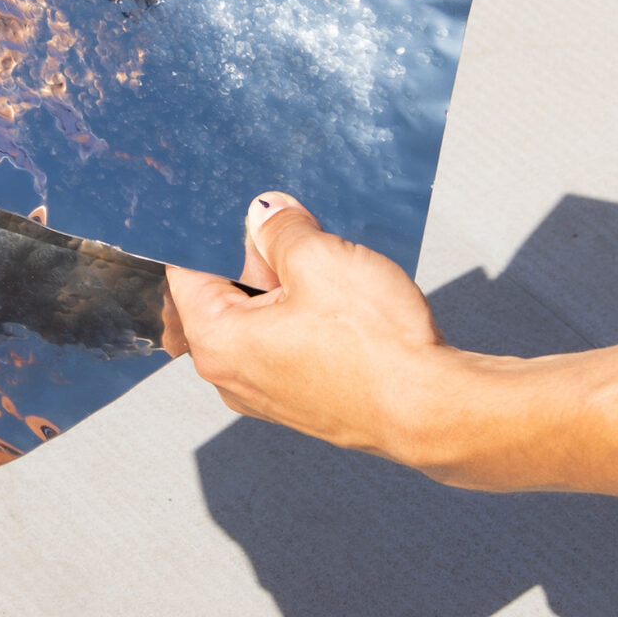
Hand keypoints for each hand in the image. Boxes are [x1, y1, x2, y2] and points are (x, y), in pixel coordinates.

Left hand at [162, 191, 450, 462]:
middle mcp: (232, 376)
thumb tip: (266, 214)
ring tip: (325, 264)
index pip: (186, 271)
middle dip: (256, 256)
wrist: (431, 408)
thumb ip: (280, 229)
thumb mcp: (319, 259)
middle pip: (225, 294)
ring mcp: (268, 392)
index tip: (230, 208)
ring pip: (261, 318)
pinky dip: (305, 315)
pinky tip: (340, 298)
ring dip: (286, 285)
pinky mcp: (303, 398)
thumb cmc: (375, 348)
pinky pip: (288, 342)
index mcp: (217, 342)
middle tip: (292, 230)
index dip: (208, 232)